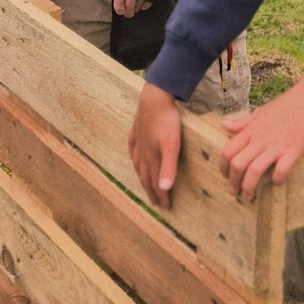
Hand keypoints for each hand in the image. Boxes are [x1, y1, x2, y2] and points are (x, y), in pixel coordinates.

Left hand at [103, 0, 151, 17]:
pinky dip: (146, 5)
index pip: (119, 0)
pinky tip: (143, 6)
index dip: (119, 8)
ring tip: (135, 10)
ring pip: (139, 3)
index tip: (120, 12)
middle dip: (128, 11)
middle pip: (129, 4)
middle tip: (128, 14)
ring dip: (136, 8)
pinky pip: (149, 0)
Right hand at [129, 83, 182, 207]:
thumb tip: (165, 188)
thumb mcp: (171, 145)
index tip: (165, 207)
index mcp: (152, 157)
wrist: (155, 97)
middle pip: (145, 175)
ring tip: (144, 183)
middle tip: (155, 202)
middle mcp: (143, 151)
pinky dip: (132, 155)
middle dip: (151, 189)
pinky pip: (132, 146)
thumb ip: (168, 167)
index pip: (155, 181)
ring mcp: (139, 139)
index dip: (160, 195)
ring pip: (138, 162)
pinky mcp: (137, 128)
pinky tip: (132, 157)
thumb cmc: (166, 121)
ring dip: (142, 175)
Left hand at [220, 65, 303, 199]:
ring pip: (254, 170)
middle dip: (233, 182)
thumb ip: (242, 122)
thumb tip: (224, 125)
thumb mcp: (260, 112)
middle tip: (234, 191)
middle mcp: (260, 139)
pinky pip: (282, 169)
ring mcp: (276, 145)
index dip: (222, 167)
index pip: (228, 151)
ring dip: (249, 187)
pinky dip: (277, 179)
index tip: (224, 176)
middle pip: (238, 164)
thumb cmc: (285, 105)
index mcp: (251, 130)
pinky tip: (276, 182)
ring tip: (249, 196)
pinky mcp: (293, 150)